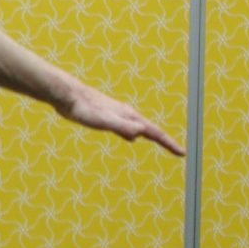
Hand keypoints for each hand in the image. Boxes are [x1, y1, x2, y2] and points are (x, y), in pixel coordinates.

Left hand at [58, 79, 184, 158]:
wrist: (66, 94)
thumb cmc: (82, 108)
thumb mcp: (103, 121)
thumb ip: (121, 126)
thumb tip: (141, 133)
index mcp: (128, 116)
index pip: (154, 132)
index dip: (169, 143)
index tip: (183, 153)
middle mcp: (126, 114)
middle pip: (151, 129)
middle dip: (165, 140)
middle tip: (179, 151)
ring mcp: (117, 114)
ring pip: (139, 127)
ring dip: (152, 136)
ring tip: (162, 143)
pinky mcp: (106, 115)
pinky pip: (127, 128)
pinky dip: (134, 134)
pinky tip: (131, 137)